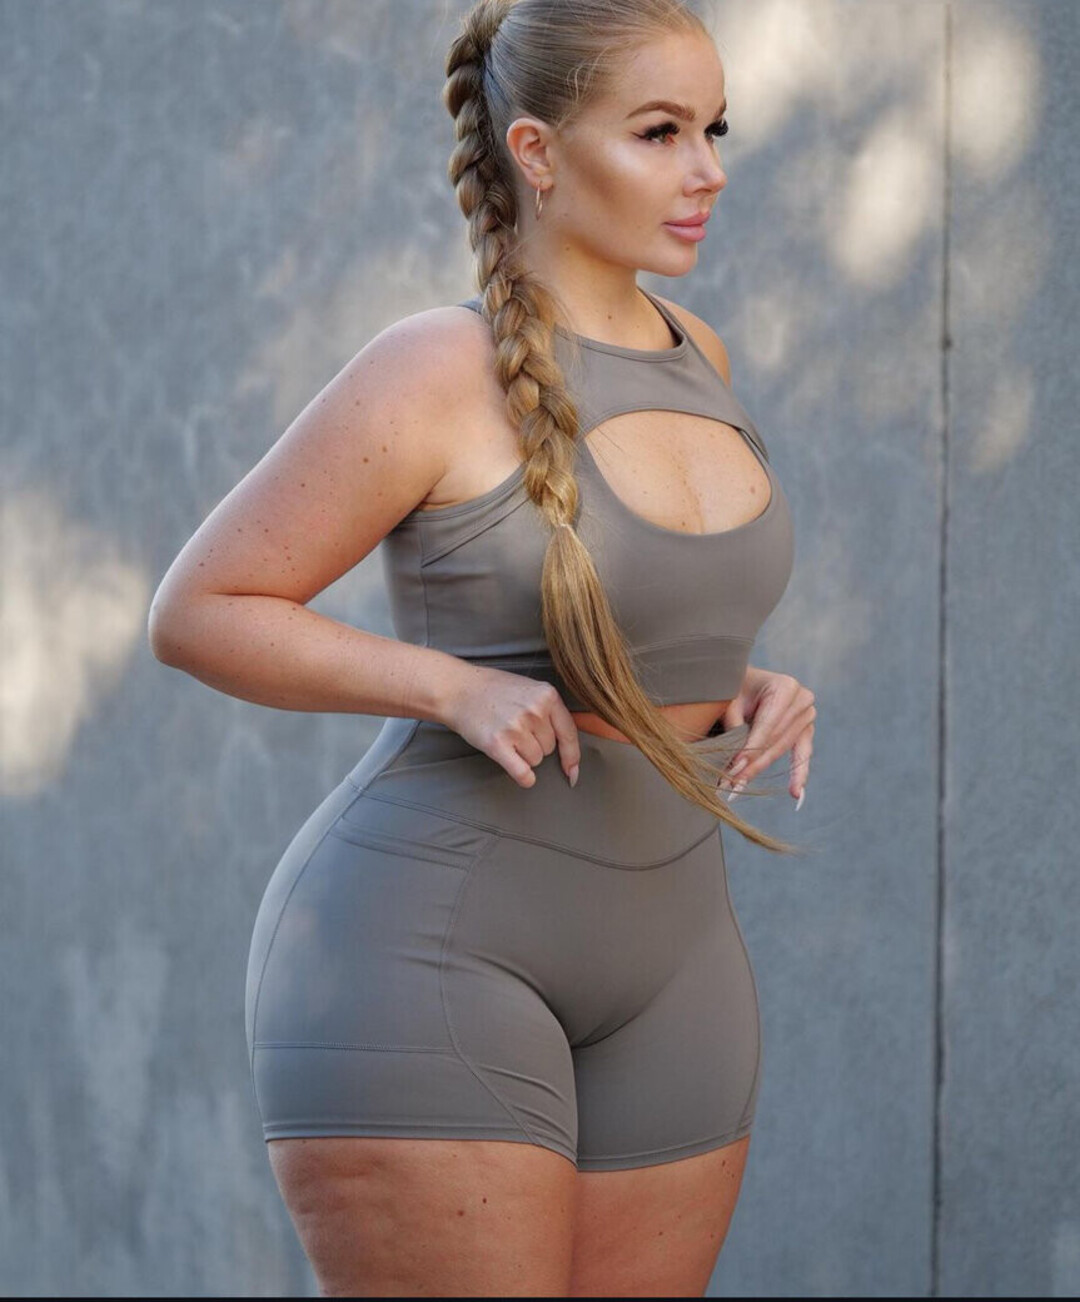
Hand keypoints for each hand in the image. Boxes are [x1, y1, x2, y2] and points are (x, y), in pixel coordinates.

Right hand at [441, 665, 581, 789]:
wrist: (457, 689)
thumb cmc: (493, 690)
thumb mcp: (529, 689)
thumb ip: (550, 710)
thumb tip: (569, 745)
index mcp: (547, 695)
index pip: (569, 733)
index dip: (572, 756)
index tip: (572, 772)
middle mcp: (534, 711)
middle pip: (550, 748)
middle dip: (536, 745)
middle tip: (516, 729)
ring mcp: (516, 727)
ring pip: (536, 760)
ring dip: (524, 756)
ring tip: (506, 736)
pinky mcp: (497, 743)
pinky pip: (522, 772)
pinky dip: (524, 778)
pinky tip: (520, 773)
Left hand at [717, 667, 814, 806]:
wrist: (747, 681)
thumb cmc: (736, 687)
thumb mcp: (730, 700)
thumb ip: (735, 725)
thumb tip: (738, 762)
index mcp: (786, 687)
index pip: (767, 725)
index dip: (750, 748)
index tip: (734, 767)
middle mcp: (803, 700)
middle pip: (775, 740)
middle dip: (753, 763)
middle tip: (732, 783)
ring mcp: (807, 715)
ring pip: (782, 750)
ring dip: (761, 769)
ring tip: (740, 786)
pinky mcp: (806, 730)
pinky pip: (803, 754)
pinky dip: (799, 774)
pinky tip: (796, 794)